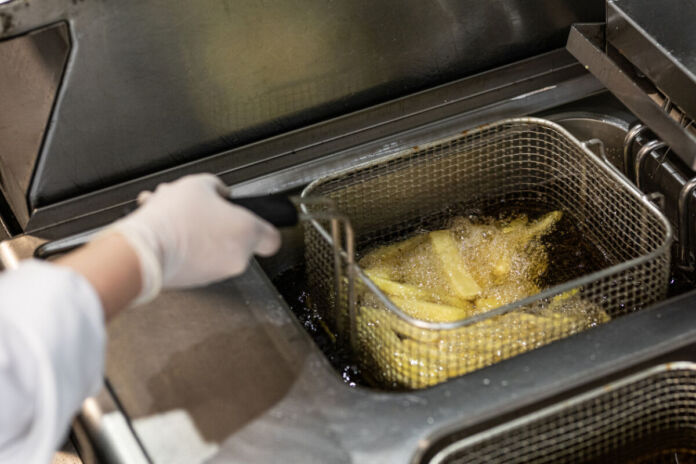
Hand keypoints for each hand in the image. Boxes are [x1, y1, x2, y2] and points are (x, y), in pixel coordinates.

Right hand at [109, 174, 280, 303]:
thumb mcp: (198, 184)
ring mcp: (215, 273)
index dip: (264, 226)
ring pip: (213, 247)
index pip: (273, 239)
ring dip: (198, 230)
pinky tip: (165, 227)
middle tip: (202, 209)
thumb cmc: (173, 219)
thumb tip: (218, 193)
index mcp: (247, 234)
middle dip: (219, 222)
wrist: (142, 251)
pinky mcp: (195, 282)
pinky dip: (184, 244)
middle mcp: (236, 258)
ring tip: (174, 214)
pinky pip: (195, 257)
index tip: (256, 220)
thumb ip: (216, 187)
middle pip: (237, 238)